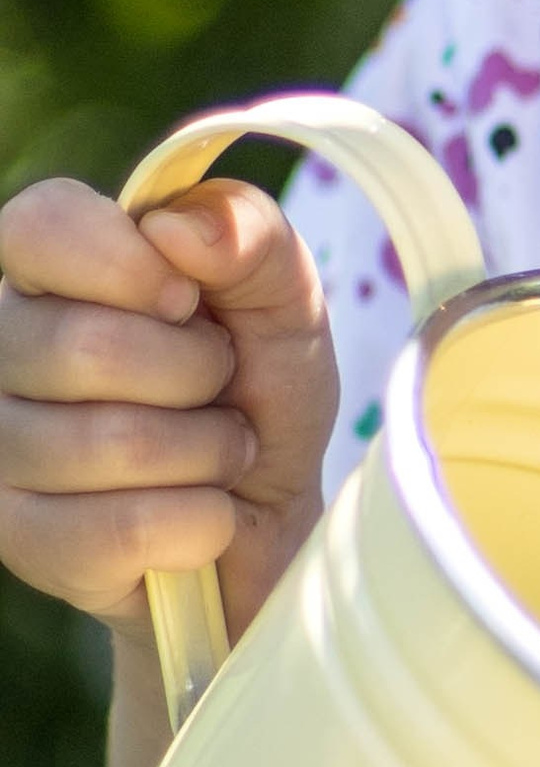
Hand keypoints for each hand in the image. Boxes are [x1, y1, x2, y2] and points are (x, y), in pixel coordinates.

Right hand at [0, 174, 336, 718]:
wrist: (271, 518)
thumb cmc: (259, 393)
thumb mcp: (285, 301)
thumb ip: (252, 238)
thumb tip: (180, 227)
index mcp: (51, 272)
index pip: (38, 227)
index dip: (127, 264)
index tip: (187, 301)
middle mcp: (3, 353)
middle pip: (86, 345)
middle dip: (198, 373)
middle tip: (218, 389)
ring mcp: (0, 450)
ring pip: (113, 442)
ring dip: (206, 452)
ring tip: (214, 452)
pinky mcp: (22, 540)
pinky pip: (120, 529)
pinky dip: (198, 523)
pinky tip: (197, 514)